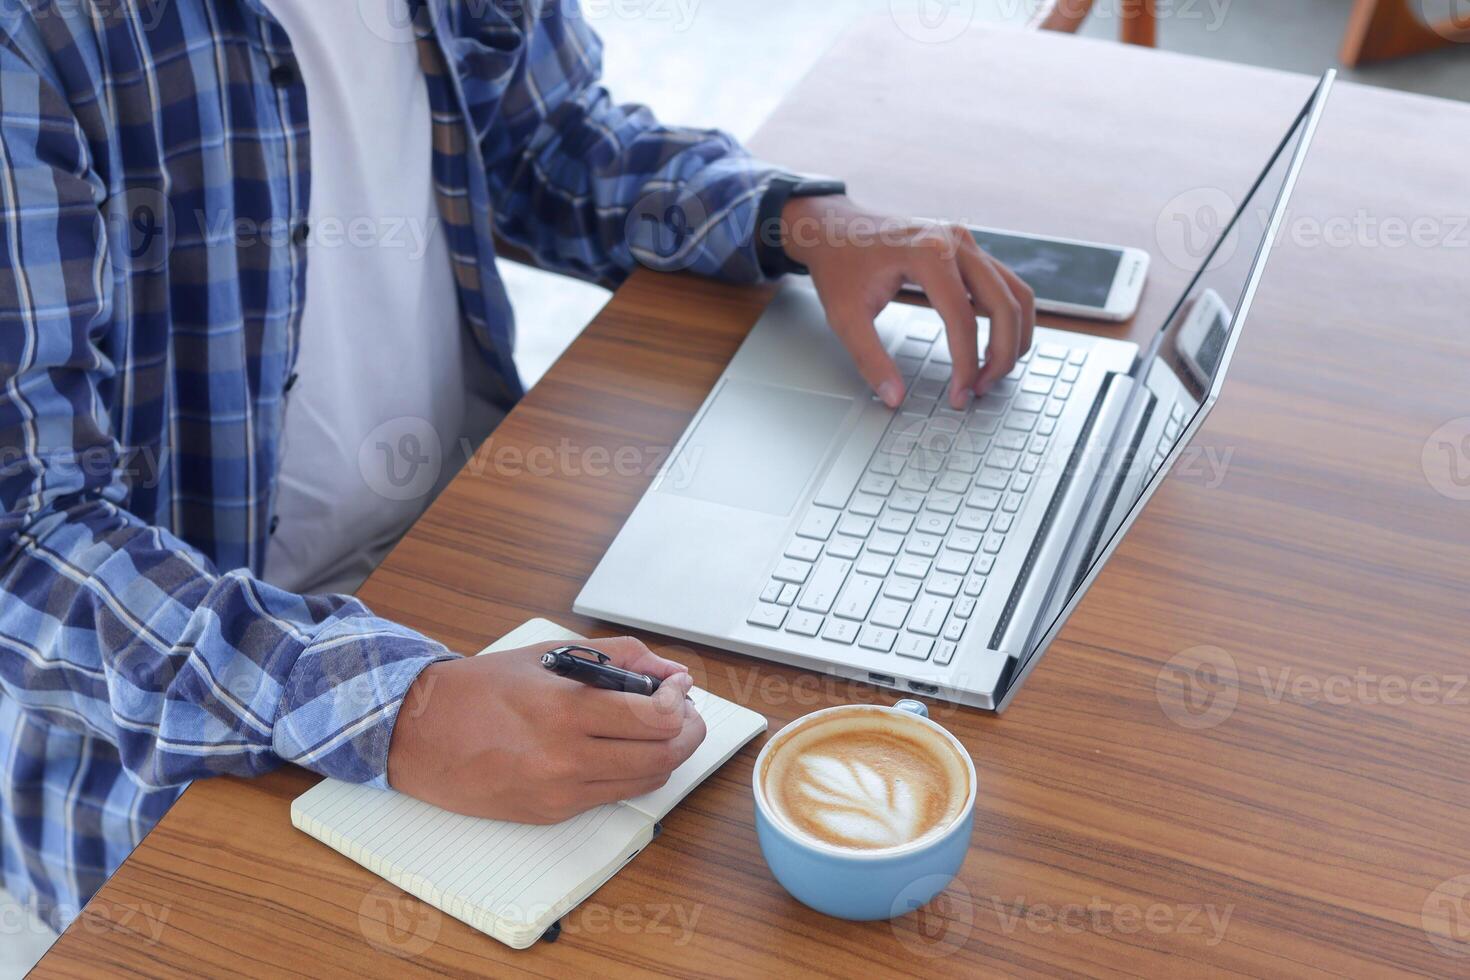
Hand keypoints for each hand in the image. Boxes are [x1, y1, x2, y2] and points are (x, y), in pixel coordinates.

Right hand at [387, 637, 704, 822]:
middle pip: (663, 756)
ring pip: (646, 781)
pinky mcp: (551, 813)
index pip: (656, 720)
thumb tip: (670, 674)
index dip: (681, 703)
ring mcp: (559, 792)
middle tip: (684, 712)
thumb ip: (618, 658)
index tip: (679, 689)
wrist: (419, 734)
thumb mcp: (549, 656)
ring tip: (656, 728)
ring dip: (665, 754)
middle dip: (688, 732)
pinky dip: (632, 773)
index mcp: (564, 710)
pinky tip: (622, 750)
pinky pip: (614, 796)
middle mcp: (565, 758)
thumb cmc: (480, 689)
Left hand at [780, 196, 1035, 409]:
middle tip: (982, 389)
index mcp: (927, 253)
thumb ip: (870, 359)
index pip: (963, 318)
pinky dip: (1009, 317)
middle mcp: (956, 242)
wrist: (832, 228)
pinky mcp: (968, 250)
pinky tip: (994, 345)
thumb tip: (894, 397)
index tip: (959, 394)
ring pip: (1017, 292)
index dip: (966, 364)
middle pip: (1005, 304)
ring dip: (1015, 336)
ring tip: (992, 372)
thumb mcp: (845, 316)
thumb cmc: (839, 265)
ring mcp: (966, 243)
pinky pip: (1006, 284)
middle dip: (1001, 354)